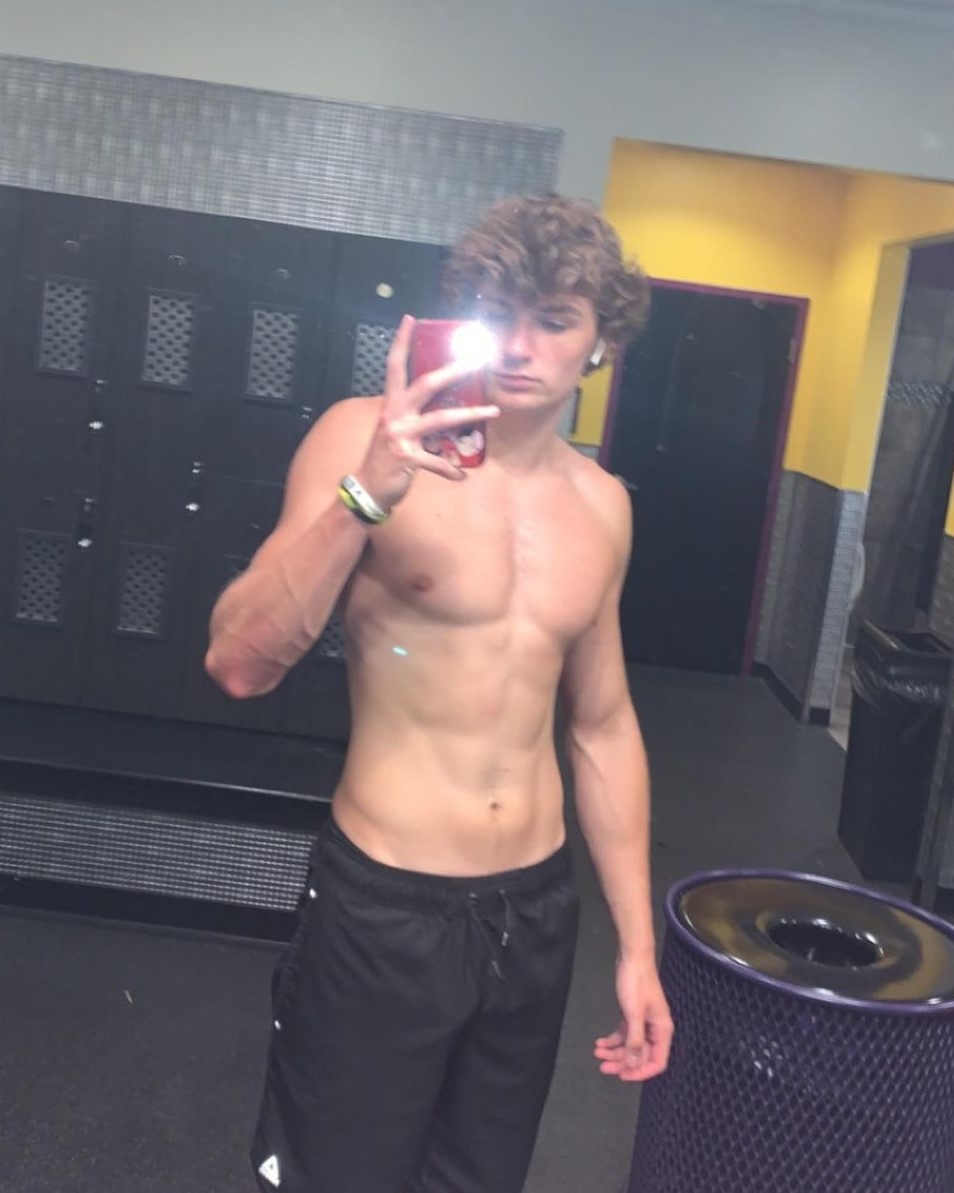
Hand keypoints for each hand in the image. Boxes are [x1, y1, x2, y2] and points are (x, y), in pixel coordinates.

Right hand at [356, 315, 500, 510]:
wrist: (367, 487)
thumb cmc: (385, 456)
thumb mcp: (395, 429)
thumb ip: (414, 415)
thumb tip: (440, 406)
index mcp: (391, 404)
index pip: (395, 366)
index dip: (402, 342)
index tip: (411, 319)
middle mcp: (394, 415)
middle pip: (426, 385)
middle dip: (453, 371)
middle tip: (477, 361)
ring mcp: (400, 436)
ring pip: (441, 419)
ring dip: (470, 414)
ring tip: (493, 411)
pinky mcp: (407, 458)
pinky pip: (436, 462)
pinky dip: (450, 470)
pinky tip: (461, 476)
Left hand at [594, 956, 672, 1081]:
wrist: (632, 957)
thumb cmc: (635, 983)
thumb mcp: (634, 1014)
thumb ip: (635, 1040)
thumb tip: (634, 1064)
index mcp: (662, 1031)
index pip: (657, 1062)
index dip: (640, 1072)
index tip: (622, 1075)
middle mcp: (655, 1029)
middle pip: (641, 1055)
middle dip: (622, 1062)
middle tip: (602, 1066)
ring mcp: (644, 1022)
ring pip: (630, 1045)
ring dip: (614, 1052)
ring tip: (597, 1053)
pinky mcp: (633, 1015)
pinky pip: (624, 1034)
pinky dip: (613, 1040)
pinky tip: (599, 1042)